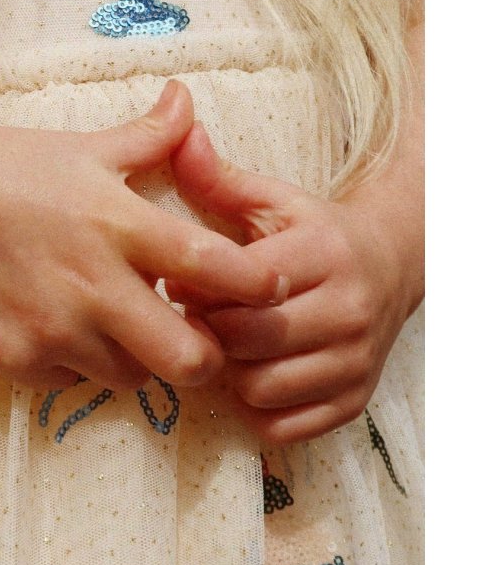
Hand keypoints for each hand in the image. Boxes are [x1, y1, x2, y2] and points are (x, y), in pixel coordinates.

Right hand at [0, 81, 286, 394]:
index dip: (256, 286)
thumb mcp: (84, 146)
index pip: (214, 268)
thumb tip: (188, 97)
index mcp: (119, 224)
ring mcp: (54, 329)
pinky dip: (77, 363)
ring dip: (137, 358)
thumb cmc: (6, 165)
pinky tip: (58, 323)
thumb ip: (150, 136)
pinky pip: (73, 381)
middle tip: (194, 334)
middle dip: (206, 356)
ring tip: (116, 321)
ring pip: (132, 378)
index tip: (266, 287)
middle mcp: (93, 284)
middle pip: (189, 359)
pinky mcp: (18, 360)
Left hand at [164, 123, 421, 443]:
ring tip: (218, 344)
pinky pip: (281, 427)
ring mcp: (354, 363)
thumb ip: (220, 178)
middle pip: (249, 341)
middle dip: (207, 332)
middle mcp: (348, 311)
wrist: (389, 268)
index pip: (247, 285)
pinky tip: (247, 373)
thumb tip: (181, 137)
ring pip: (260, 389)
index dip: (199, 289)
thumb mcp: (273, 199)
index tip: (176, 282)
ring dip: (226, 373)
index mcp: (325, 254)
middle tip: (190, 318)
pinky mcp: (352, 403)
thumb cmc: (314, 232)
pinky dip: (253, 408)